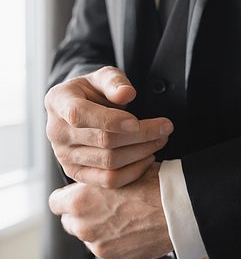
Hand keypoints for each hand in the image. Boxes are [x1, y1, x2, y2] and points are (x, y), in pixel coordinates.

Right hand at [45, 66, 172, 188]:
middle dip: (141, 135)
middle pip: (103, 140)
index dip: (110, 120)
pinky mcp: (76, 173)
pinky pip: (108, 181)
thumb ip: (114, 82)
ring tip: (161, 139)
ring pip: (109, 162)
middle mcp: (56, 131)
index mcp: (58, 102)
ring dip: (142, 152)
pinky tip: (148, 157)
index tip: (138, 121)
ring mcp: (64, 156)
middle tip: (166, 128)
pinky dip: (133, 172)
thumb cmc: (94, 90)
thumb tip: (127, 93)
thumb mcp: (103, 77)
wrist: (81, 109)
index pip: (80, 115)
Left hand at [49, 163, 172, 258]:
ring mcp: (98, 246)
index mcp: (80, 201)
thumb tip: (93, 182)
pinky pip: (107, 250)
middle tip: (105, 206)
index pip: (55, 202)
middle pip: (70, 222)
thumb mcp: (120, 171)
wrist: (178, 210)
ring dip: (100, 229)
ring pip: (89, 237)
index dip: (67, 197)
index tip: (76, 197)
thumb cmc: (154, 185)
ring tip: (125, 218)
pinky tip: (133, 230)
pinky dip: (116, 242)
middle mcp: (83, 226)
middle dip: (83, 215)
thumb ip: (98, 181)